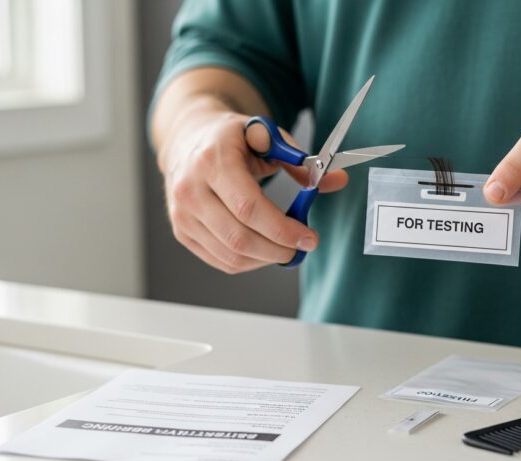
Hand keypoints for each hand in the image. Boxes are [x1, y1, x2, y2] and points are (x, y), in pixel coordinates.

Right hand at [160, 112, 347, 273]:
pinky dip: (250, 262)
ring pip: (231, 256)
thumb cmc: (233, 138)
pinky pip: (221, 261)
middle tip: (303, 247)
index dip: (283, 230)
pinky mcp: (182, 231)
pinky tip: (265, 249)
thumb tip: (338, 180)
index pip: (249, 208)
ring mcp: (182, 214)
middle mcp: (190, 190)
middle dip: (279, 249)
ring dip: (267, 258)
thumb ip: (302, 162)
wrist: (188, 138)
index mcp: (212, 161)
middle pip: (240, 238)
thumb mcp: (268, 138)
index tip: (309, 237)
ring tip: (286, 247)